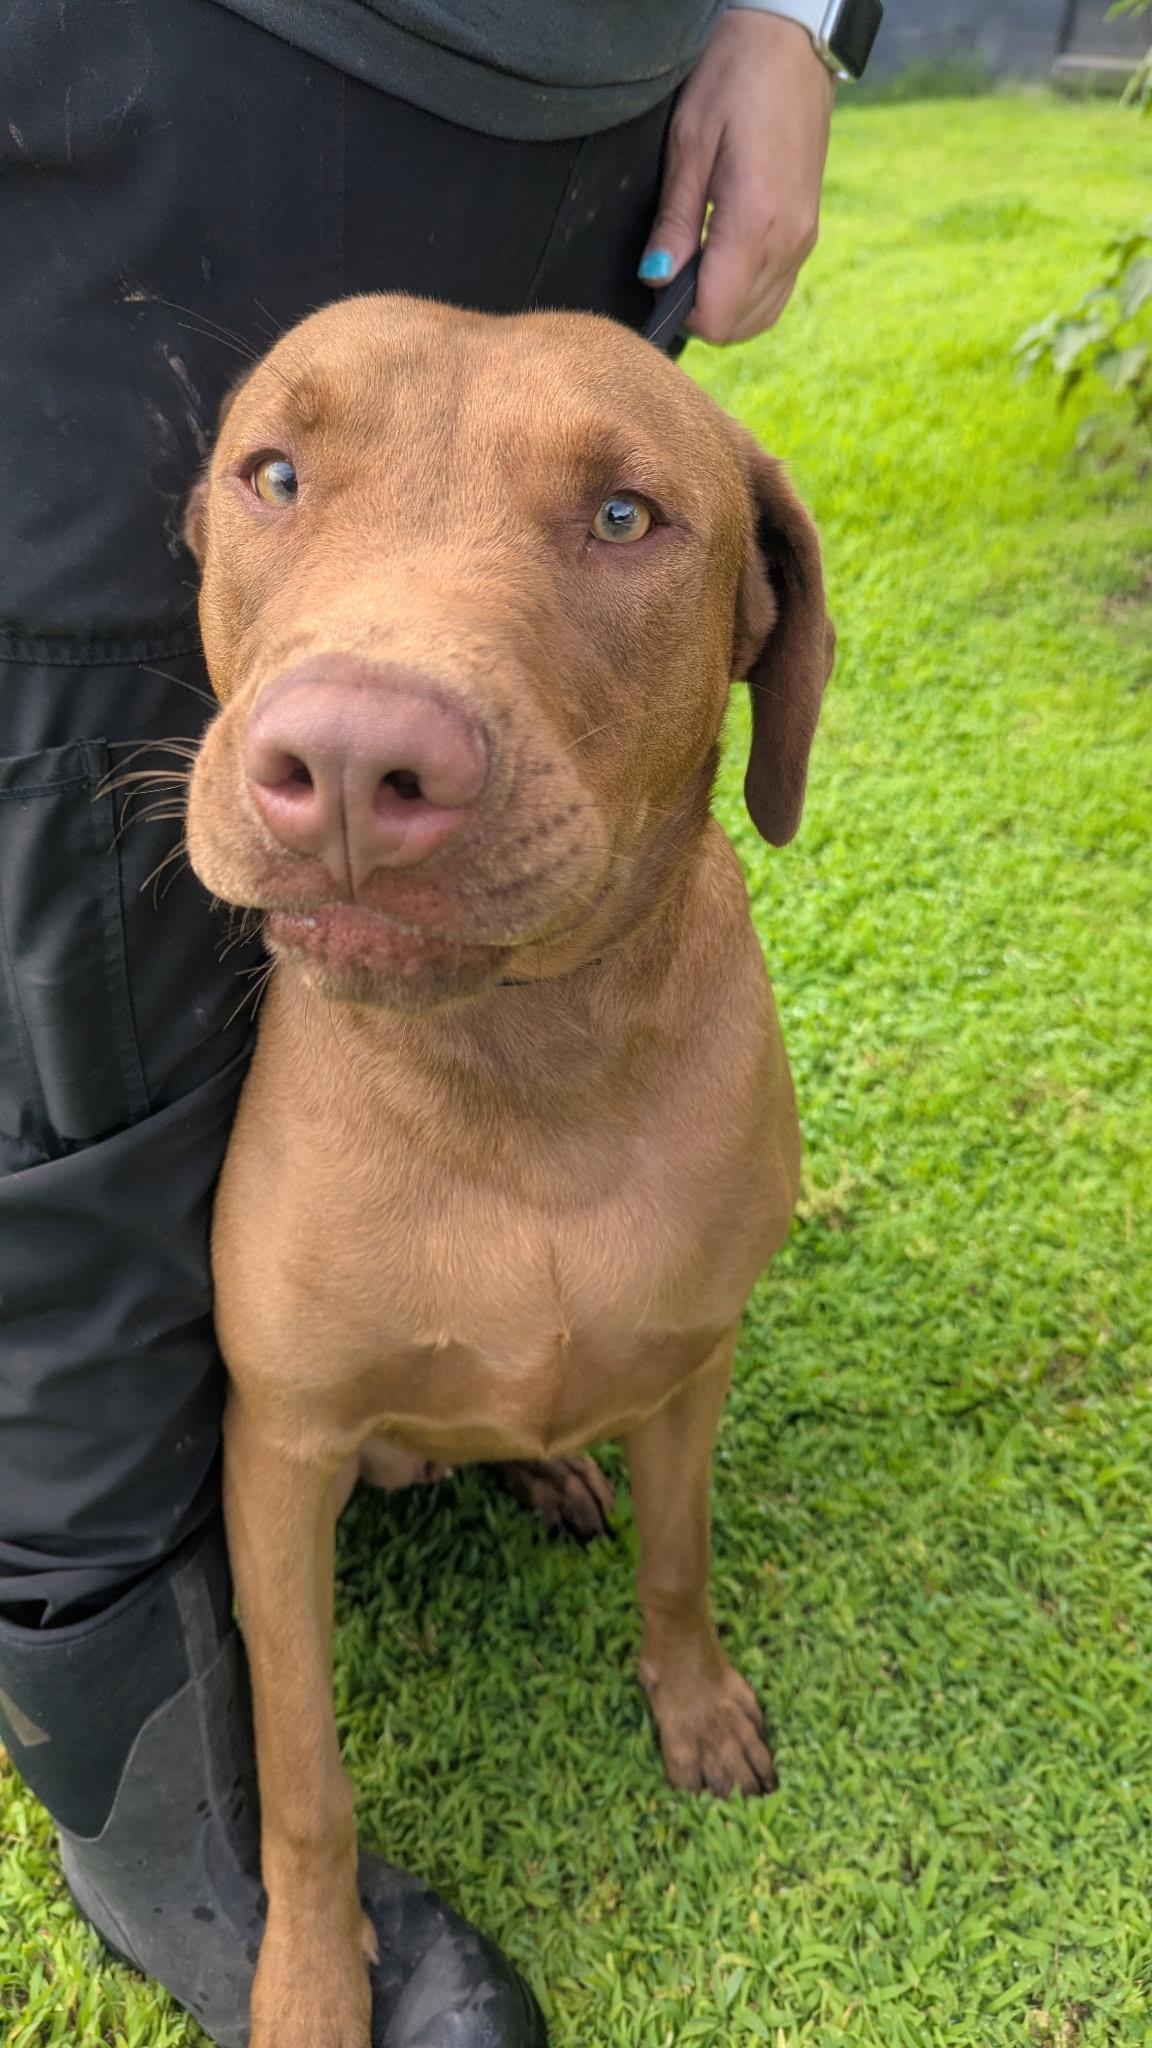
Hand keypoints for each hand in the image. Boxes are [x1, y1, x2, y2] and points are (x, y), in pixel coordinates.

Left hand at [639, 10, 834, 344]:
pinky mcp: (807, 235)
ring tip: (697, 262)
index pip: (715, 315)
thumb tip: (656, 277)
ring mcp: (802, 241)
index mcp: (756, 221)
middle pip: (736, 326)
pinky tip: (723, 263)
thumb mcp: (689, 143)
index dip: (678, 311)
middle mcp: (787, 241)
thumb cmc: (735, 78)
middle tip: (673, 268)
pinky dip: (746, 295)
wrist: (791, 46)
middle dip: (697, 313)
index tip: (660, 279)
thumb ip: (674, 220)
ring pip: (758, 317)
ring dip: (722, 307)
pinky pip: (775, 293)